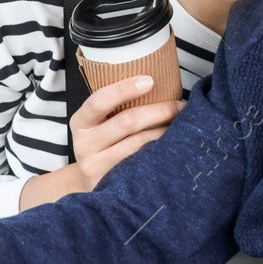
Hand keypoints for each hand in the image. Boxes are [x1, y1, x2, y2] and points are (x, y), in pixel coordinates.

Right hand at [19, 75, 183, 210]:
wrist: (90, 182)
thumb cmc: (104, 143)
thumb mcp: (99, 123)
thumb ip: (116, 107)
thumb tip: (158, 82)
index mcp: (81, 122)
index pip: (99, 101)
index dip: (124, 89)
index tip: (150, 80)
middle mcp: (84, 144)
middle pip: (126, 122)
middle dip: (158, 111)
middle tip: (180, 106)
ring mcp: (96, 166)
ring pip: (139, 144)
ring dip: (164, 132)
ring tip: (181, 125)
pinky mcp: (110, 183)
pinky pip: (142, 164)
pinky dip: (160, 153)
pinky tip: (172, 147)